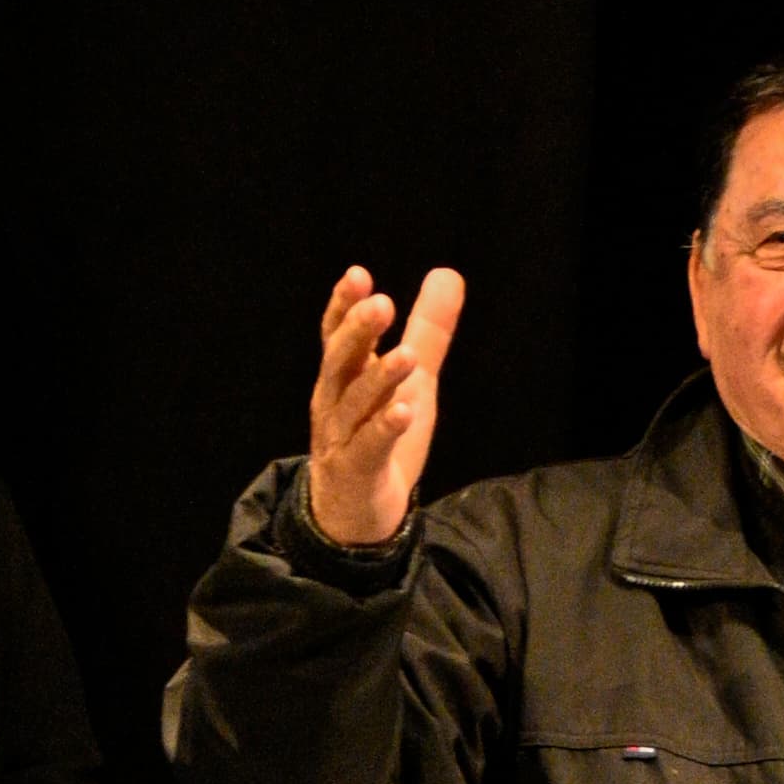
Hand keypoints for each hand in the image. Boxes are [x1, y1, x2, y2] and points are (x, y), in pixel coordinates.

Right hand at [307, 260, 464, 548]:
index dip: (344, 305)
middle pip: (340, 360)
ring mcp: (341, 436)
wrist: (356, 510)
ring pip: (355, 403)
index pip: (337, 333)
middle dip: (358, 331)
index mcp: (344, 374)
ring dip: (380, 378)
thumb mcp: (412, 378)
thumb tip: (449, 273)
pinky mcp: (356, 470)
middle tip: (380, 303)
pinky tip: (403, 412)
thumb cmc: (379, 433)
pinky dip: (384, 429)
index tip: (358, 275)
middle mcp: (335, 400)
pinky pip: (368, 447)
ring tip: (405, 356)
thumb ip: (428, 330)